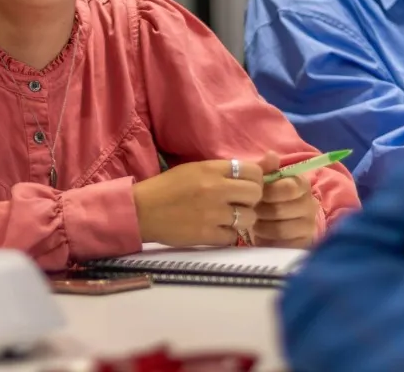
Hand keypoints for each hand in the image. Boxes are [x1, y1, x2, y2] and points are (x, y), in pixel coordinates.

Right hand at [131, 158, 265, 246]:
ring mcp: (213, 214)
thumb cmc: (167, 187)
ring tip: (228, 219)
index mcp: (211, 169)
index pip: (253, 171)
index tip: (246, 185)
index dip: (255, 179)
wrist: (142, 210)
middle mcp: (216, 189)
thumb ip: (225, 170)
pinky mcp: (207, 235)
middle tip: (239, 203)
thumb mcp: (195, 169)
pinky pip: (233, 237)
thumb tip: (262, 166)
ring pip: (249, 217)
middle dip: (251, 199)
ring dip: (242, 219)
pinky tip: (216, 230)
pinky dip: (227, 235)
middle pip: (256, 193)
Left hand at [249, 151, 318, 247]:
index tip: (257, 194)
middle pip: (280, 209)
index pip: (289, 187)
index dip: (269, 191)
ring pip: (280, 228)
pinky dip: (268, 240)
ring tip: (255, 223)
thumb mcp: (263, 182)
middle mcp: (310, 204)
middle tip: (252, 210)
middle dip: (261, 210)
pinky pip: (283, 244)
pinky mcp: (304, 244)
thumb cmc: (267, 199)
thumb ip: (265, 168)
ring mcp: (309, 226)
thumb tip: (271, 155)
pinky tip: (263, 236)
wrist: (271, 224)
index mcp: (302, 184)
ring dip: (262, 226)